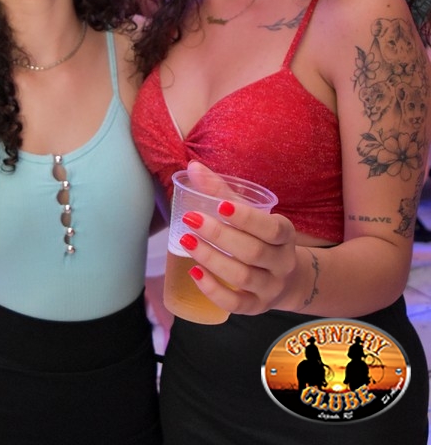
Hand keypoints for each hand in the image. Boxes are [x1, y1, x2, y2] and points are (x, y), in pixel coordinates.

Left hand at [179, 163, 296, 314]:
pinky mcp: (256, 307)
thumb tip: (193, 167)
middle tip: (191, 219)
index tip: (221, 205)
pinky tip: (194, 273)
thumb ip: (222, 192)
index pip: (272, 228)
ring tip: (187, 241)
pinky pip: (235, 304)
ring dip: (212, 259)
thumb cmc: (261, 237)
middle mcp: (282, 263)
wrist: (288, 278)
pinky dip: (214, 290)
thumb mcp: (252, 214)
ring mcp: (270, 288)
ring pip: (242, 277)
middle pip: (253, 252)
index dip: (248, 218)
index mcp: (285, 235)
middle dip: (220, 235)